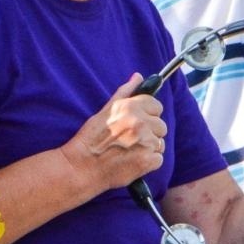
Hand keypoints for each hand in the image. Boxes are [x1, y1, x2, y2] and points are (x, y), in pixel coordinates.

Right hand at [62, 73, 166, 191]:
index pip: (156, 105)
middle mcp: (140, 122)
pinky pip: (158, 159)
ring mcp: (145, 142)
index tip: (139, 122)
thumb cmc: (90, 140)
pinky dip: (148, 162)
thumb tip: (138, 77)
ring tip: (130, 151)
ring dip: (149, 148)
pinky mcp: (147, 161)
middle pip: (161, 125)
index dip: (148, 115)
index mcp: (130, 107)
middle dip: (149, 132)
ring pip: (160, 143)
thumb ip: (124, 92)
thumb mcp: (105, 111)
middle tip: (130, 139)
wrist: (81, 167)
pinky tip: (133, 161)